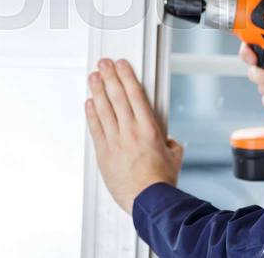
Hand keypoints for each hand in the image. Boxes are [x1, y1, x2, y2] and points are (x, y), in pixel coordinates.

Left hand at [84, 58, 183, 214]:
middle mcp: (130, 131)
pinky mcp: (104, 153)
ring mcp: (115, 141)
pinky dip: (91, 114)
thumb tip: (168, 140)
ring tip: (93, 77)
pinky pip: (95, 128)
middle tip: (103, 64)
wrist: (149, 200)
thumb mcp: (175, 155)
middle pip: (117, 97)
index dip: (126, 76)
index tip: (121, 65)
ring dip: (97, 90)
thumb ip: (170, 142)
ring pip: (103, 109)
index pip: (135, 94)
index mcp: (149, 128)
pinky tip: (89, 103)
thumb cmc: (162, 181)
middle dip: (109, 77)